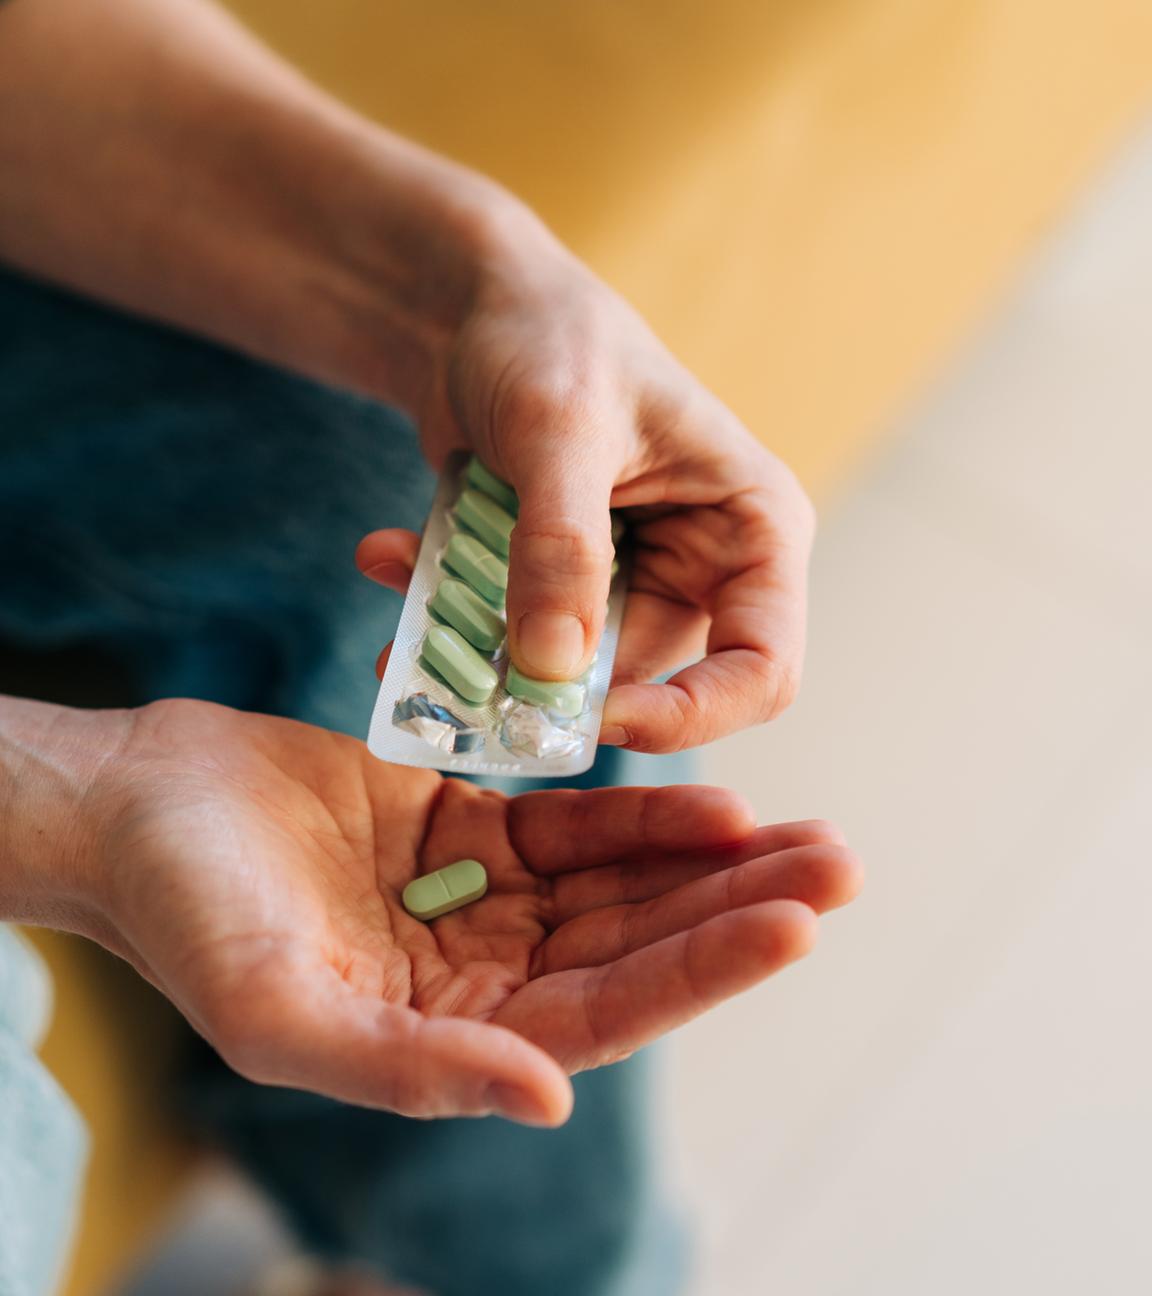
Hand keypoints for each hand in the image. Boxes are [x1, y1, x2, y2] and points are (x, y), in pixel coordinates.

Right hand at [18, 698, 858, 1125]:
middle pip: (636, 944)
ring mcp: (481, 899)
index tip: (792, 925)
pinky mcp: (469, 826)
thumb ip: (409, 1069)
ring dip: (713, 861)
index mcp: (447, 1039)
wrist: (139, 806)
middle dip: (739, 910)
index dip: (699, 971)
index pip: (603, 1012)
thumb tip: (547, 1104)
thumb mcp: (279, 1010)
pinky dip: (642, 813)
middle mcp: (480, 976)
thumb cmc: (186, 917)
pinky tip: (714, 802)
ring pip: (621, 884)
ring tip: (808, 835)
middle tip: (842, 867)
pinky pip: (573, 823)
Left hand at [356, 209, 815, 753]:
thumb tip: (550, 670)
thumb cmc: (548, 337)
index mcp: (751, 528)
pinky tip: (392, 555)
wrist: (471, 310)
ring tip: (402, 580)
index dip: (691, 715)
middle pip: (648, 683)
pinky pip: (511, 640)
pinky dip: (448, 616)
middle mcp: (702, 568)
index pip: (762, 667)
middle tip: (457, 681)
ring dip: (479, 650)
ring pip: (564, 673)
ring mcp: (628, 583)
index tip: (592, 718)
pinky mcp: (560, 589)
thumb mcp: (559, 432)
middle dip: (549, 692)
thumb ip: (561, 549)